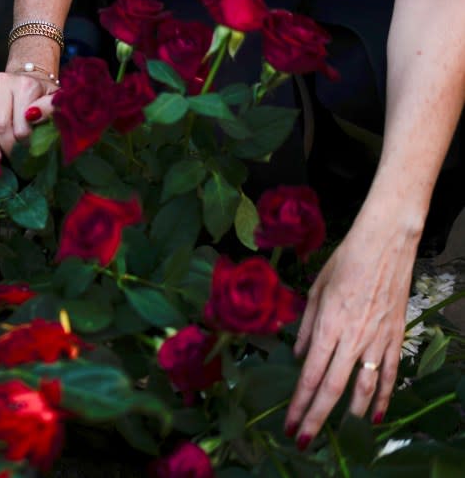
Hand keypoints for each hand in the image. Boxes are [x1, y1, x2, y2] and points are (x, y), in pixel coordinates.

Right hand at [0, 70, 57, 157]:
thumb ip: (51, 108)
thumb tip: (32, 116)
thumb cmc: (41, 96)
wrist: (29, 77)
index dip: (24, 147)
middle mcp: (3, 81)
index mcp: (26, 85)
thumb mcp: (55, 100)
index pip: (22, 125)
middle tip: (13, 162)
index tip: (29, 158)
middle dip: (5, 148)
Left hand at [284, 201, 420, 447]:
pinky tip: (375, 413)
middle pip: (332, 388)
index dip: (299, 403)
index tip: (289, 423)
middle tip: (304, 439)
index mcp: (327, 326)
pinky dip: (383, 396)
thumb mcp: (315, 290)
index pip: (309, 375)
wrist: (385, 244)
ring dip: (349, 413)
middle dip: (316, 417)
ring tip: (339, 432)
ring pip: (363, 387)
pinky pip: (388, 373)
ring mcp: (376, 339)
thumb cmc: (345, 261)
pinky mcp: (395, 336)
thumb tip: (299, 355)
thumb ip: (306, 327)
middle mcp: (352, 338)